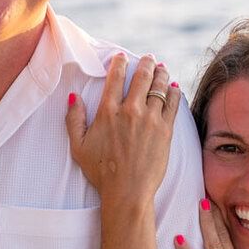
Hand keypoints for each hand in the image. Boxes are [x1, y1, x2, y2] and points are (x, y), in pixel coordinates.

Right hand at [67, 52, 179, 207]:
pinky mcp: (166, 130)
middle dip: (146, 63)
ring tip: (162, 68)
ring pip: (160, 86)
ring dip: (162, 74)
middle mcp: (130, 111)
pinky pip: (173, 103)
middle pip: (142, 77)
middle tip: (149, 58)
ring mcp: (151, 119)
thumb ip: (73, 119)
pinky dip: (175, 92)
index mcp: (108, 112)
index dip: (120, 63)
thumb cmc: (101, 172)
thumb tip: (73, 97)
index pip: (116, 77)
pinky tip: (175, 87)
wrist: (127, 191)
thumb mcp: (78, 146)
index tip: (122, 57)